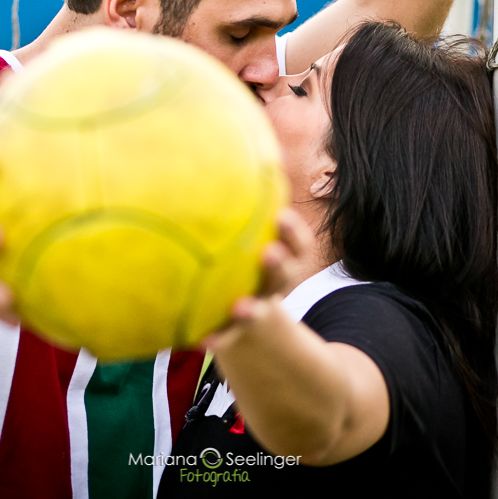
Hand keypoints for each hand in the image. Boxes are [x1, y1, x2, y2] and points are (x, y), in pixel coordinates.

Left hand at [203, 208, 313, 351]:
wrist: (249, 323)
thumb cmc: (245, 266)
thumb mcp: (252, 239)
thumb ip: (247, 209)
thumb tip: (246, 160)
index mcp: (283, 262)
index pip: (298, 246)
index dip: (293, 233)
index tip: (282, 217)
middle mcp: (274, 287)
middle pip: (284, 276)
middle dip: (279, 265)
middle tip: (270, 253)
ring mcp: (259, 311)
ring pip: (261, 310)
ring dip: (253, 310)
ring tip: (241, 307)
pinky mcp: (237, 334)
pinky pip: (227, 337)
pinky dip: (216, 338)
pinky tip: (199, 337)